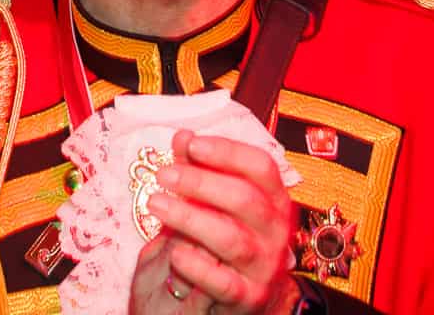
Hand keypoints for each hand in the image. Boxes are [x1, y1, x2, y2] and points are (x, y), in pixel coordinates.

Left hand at [130, 131, 297, 313]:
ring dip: (190, 219)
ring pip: (232, 239)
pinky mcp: (249, 299)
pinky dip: (197, 267)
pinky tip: (175, 253)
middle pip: (245, 199)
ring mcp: (265, 266)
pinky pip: (225, 283)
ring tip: (157, 204)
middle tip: (164, 175)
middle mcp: (276, 231)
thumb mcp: (214, 201)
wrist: (243, 297)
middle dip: (201, 182)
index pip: (261, 166)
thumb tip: (183, 136)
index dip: (227, 151)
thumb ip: (200, 169)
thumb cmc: (226, 237)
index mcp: (274, 199)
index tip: (191, 144)